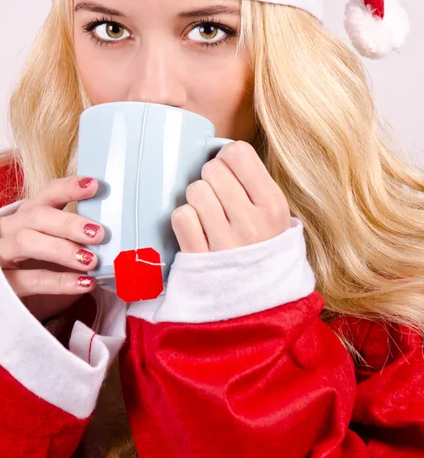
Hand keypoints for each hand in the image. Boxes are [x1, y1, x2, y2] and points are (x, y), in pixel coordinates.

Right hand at [0, 176, 104, 320]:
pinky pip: (30, 280)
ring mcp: (1, 255)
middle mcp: (10, 229)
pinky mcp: (2, 285)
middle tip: (98, 233)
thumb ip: (79, 236)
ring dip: (62, 250)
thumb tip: (114, 233)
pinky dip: (60, 282)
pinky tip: (84, 283)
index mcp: (28, 214)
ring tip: (91, 261)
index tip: (95, 186)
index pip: (47, 194)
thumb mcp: (60, 247)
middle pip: (36, 216)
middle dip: (69, 223)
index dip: (69, 188)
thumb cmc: (42, 270)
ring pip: (26, 242)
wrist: (15, 305)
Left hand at [171, 140, 290, 252]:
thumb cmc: (264, 249)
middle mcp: (251, 222)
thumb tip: (224, 153)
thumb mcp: (276, 216)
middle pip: (213, 169)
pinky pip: (181, 216)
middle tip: (218, 196)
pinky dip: (185, 220)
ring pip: (195, 190)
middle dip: (211, 178)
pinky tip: (197, 229)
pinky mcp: (200, 257)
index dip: (228, 158)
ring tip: (209, 215)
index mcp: (273, 205)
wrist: (260, 304)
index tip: (230, 172)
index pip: (239, 153)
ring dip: (197, 199)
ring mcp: (225, 241)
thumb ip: (255, 184)